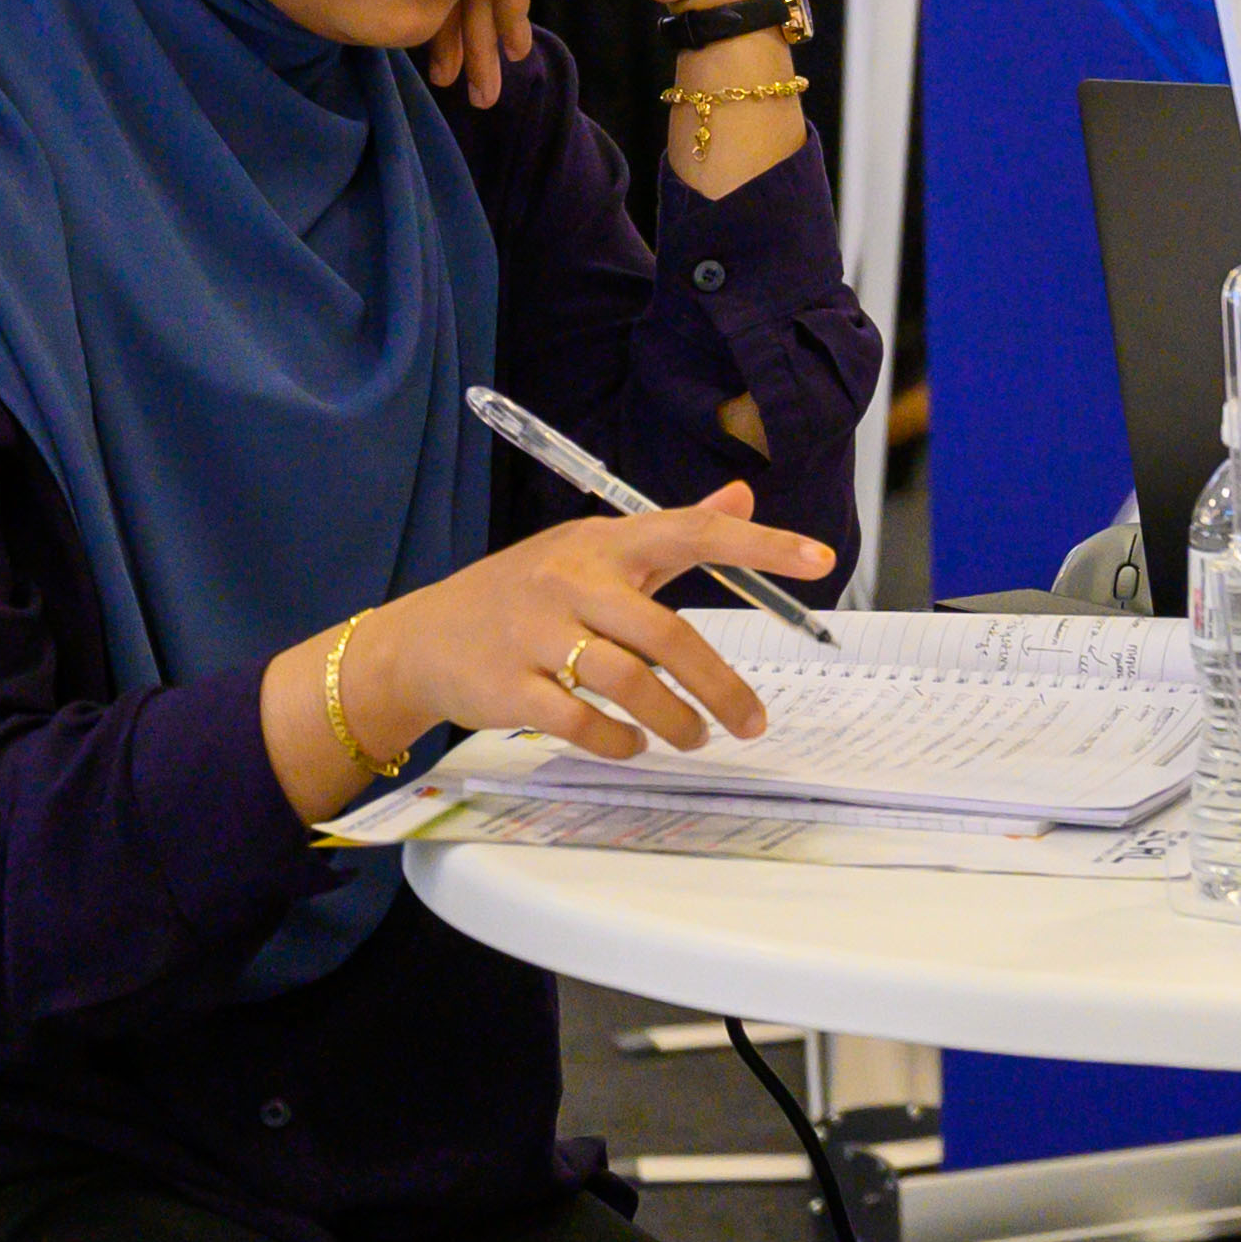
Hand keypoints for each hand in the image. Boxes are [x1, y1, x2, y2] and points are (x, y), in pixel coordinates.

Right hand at [326, 487, 837, 786]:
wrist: (418, 639)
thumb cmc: (523, 594)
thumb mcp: (593, 550)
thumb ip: (672, 532)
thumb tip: (743, 495)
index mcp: (603, 543)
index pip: (694, 531)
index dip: (761, 544)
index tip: (822, 560)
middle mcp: (572, 580)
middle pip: (666, 631)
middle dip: (720, 684)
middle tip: (752, 722)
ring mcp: (537, 634)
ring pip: (627, 681)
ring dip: (674, 718)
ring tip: (697, 738)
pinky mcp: (509, 686)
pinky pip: (579, 721)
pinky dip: (618, 741)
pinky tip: (636, 746)